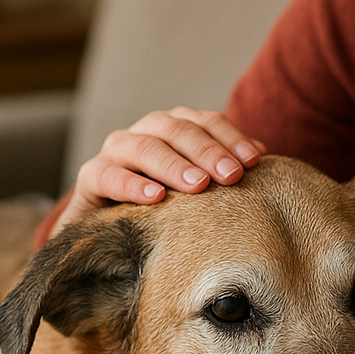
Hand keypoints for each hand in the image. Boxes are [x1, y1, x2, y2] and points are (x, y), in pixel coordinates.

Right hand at [55, 106, 265, 233]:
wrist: (106, 232)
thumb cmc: (163, 206)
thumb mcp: (194, 187)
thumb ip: (222, 168)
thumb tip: (264, 156)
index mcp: (173, 128)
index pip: (205, 121)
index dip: (231, 137)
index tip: (255, 159)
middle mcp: (144, 132)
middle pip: (176, 129)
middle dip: (206, 150)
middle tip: (231, 175)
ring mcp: (115, 152)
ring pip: (143, 146)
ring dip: (173, 164)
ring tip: (198, 185)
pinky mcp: (91, 177)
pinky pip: (108, 175)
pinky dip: (132, 184)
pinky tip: (154, 198)